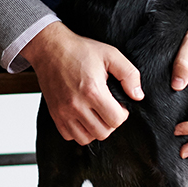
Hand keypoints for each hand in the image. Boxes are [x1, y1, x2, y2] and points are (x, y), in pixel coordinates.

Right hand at [21, 21, 143, 145]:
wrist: (50, 48)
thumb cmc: (80, 50)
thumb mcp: (110, 54)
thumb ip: (129, 74)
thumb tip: (138, 96)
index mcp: (93, 91)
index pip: (116, 120)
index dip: (122, 112)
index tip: (118, 102)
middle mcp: (76, 105)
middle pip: (103, 132)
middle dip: (110, 121)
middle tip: (108, 107)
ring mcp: (63, 112)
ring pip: (87, 138)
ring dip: (95, 128)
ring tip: (96, 112)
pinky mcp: (54, 115)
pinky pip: (70, 136)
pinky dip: (78, 131)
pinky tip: (82, 116)